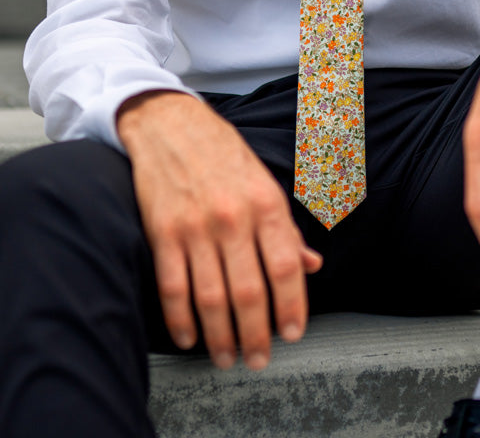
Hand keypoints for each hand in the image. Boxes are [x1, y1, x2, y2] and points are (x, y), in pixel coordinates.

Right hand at [117, 91, 322, 369]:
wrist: (169, 123)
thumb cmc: (221, 153)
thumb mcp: (264, 181)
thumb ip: (286, 228)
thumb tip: (312, 264)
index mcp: (265, 202)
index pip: (287, 267)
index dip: (293, 307)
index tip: (294, 333)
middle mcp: (234, 217)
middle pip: (250, 292)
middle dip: (257, 335)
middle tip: (260, 360)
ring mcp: (196, 226)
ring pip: (211, 298)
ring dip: (221, 337)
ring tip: (228, 358)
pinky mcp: (162, 231)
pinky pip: (173, 287)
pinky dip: (181, 320)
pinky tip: (189, 338)